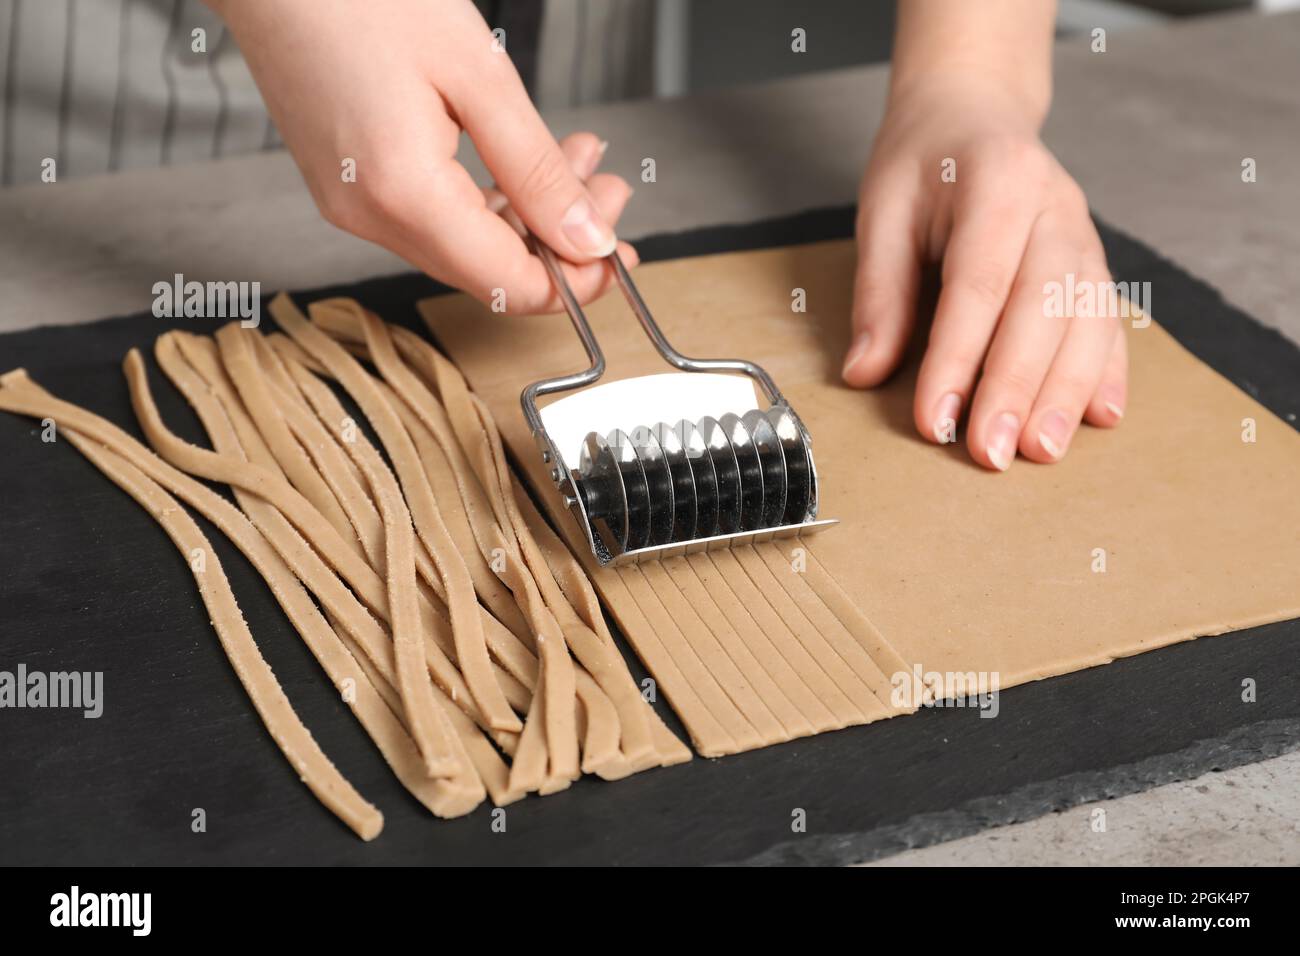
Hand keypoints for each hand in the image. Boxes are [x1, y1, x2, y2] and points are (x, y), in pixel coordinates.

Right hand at [210, 0, 636, 313]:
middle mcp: (370, 215)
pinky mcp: (347, 187)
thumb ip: (538, 170)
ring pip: (467, 246)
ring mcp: (352, 205)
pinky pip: (434, 220)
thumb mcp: (478, 74)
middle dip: (562, 239)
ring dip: (530, 213)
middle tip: (612, 187)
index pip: (510, 285)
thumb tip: (588, 240)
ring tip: (578, 156)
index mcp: (403, 193)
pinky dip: (487, 199)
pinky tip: (518, 160)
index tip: (622, 252)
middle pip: (491, 272)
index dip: (577, 281)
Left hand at [843, 78, 1126, 469]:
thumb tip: (865, 373)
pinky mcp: (1096, 262)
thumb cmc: (923, 164)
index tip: (936, 419)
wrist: (974, 113)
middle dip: (1017, 388)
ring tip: (1041, 452)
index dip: (957, 359)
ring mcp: (1084, 234)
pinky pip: (1111, 320)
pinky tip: (1101, 418)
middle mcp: (1055, 207)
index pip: (978, 285)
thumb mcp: (883, 212)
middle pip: (1044, 308)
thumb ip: (880, 292)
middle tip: (991, 454)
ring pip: (1088, 320)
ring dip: (1067, 393)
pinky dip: (1109, 371)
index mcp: (998, 181)